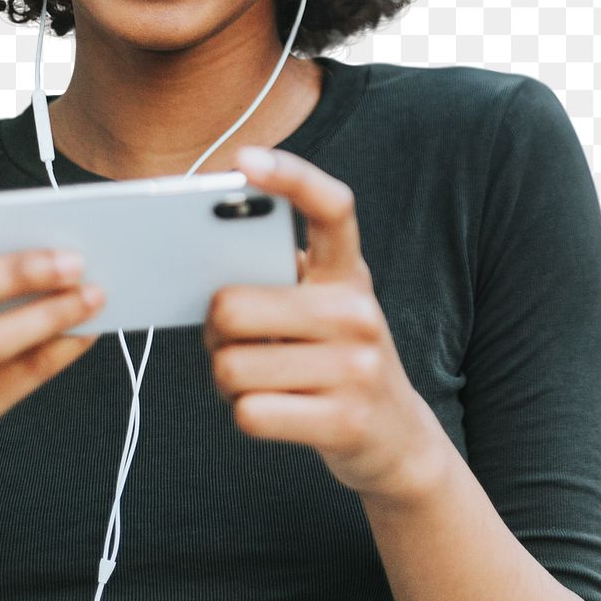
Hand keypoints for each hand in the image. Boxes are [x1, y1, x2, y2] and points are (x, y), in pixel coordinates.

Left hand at [203, 146, 446, 505]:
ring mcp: (356, 368)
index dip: (289, 176)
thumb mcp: (322, 307)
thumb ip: (278, 279)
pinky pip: (249, 412)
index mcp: (347, 272)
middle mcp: (358, 311)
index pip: (330, 206)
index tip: (244, 161)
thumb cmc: (334, 357)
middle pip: (233, 306)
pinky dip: (243, 413)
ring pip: (231, 366)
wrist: (396, 439)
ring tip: (254, 377)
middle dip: (214, 327)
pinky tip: (270, 408)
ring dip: (226, 377)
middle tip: (228, 336)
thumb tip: (204, 263)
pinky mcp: (344, 422)